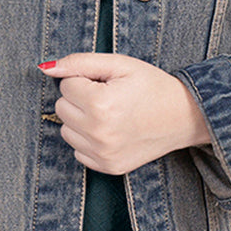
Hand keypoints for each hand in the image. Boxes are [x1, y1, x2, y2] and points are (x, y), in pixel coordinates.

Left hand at [38, 53, 210, 174]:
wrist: (184, 117)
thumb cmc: (152, 86)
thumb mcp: (119, 64)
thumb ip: (79, 63)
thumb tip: (46, 67)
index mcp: (100, 105)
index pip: (66, 85)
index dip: (86, 80)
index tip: (108, 83)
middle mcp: (99, 133)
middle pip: (61, 108)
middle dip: (80, 99)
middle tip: (109, 97)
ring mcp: (103, 154)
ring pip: (66, 130)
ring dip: (81, 120)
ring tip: (110, 114)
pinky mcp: (108, 167)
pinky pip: (78, 151)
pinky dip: (89, 139)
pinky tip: (111, 131)